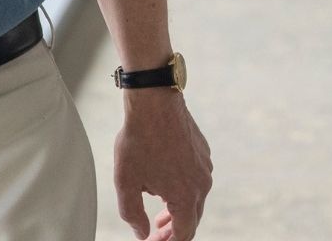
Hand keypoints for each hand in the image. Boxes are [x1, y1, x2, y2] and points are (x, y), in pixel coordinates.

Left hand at [114, 90, 211, 239]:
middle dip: (173, 231)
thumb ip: (134, 216)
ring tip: (159, 214)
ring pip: (195, 198)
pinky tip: (164, 183)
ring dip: (177, 210)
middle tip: (155, 233)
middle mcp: (202, 183)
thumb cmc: (138, 141)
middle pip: (192, 219)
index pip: (184, 235)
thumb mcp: (127, 184)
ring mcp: (205, 166)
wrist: (154, 103)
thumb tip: (142, 234)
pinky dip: (182, 189)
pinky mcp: (203, 152)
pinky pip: (196, 178)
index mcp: (185, 196)